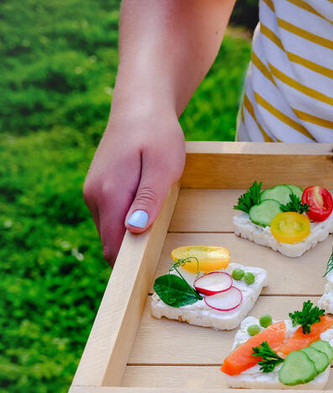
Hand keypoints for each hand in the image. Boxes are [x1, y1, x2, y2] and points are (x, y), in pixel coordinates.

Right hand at [83, 104, 185, 264]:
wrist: (141, 106)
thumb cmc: (158, 135)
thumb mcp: (163, 167)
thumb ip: (149, 199)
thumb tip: (134, 229)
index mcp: (108, 195)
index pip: (113, 248)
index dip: (132, 268)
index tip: (155, 275)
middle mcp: (94, 197)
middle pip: (111, 243)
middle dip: (135, 255)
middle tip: (166, 257)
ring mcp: (94, 193)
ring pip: (112, 231)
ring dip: (134, 238)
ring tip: (162, 230)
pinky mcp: (100, 188)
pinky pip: (113, 217)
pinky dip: (130, 224)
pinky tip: (151, 213)